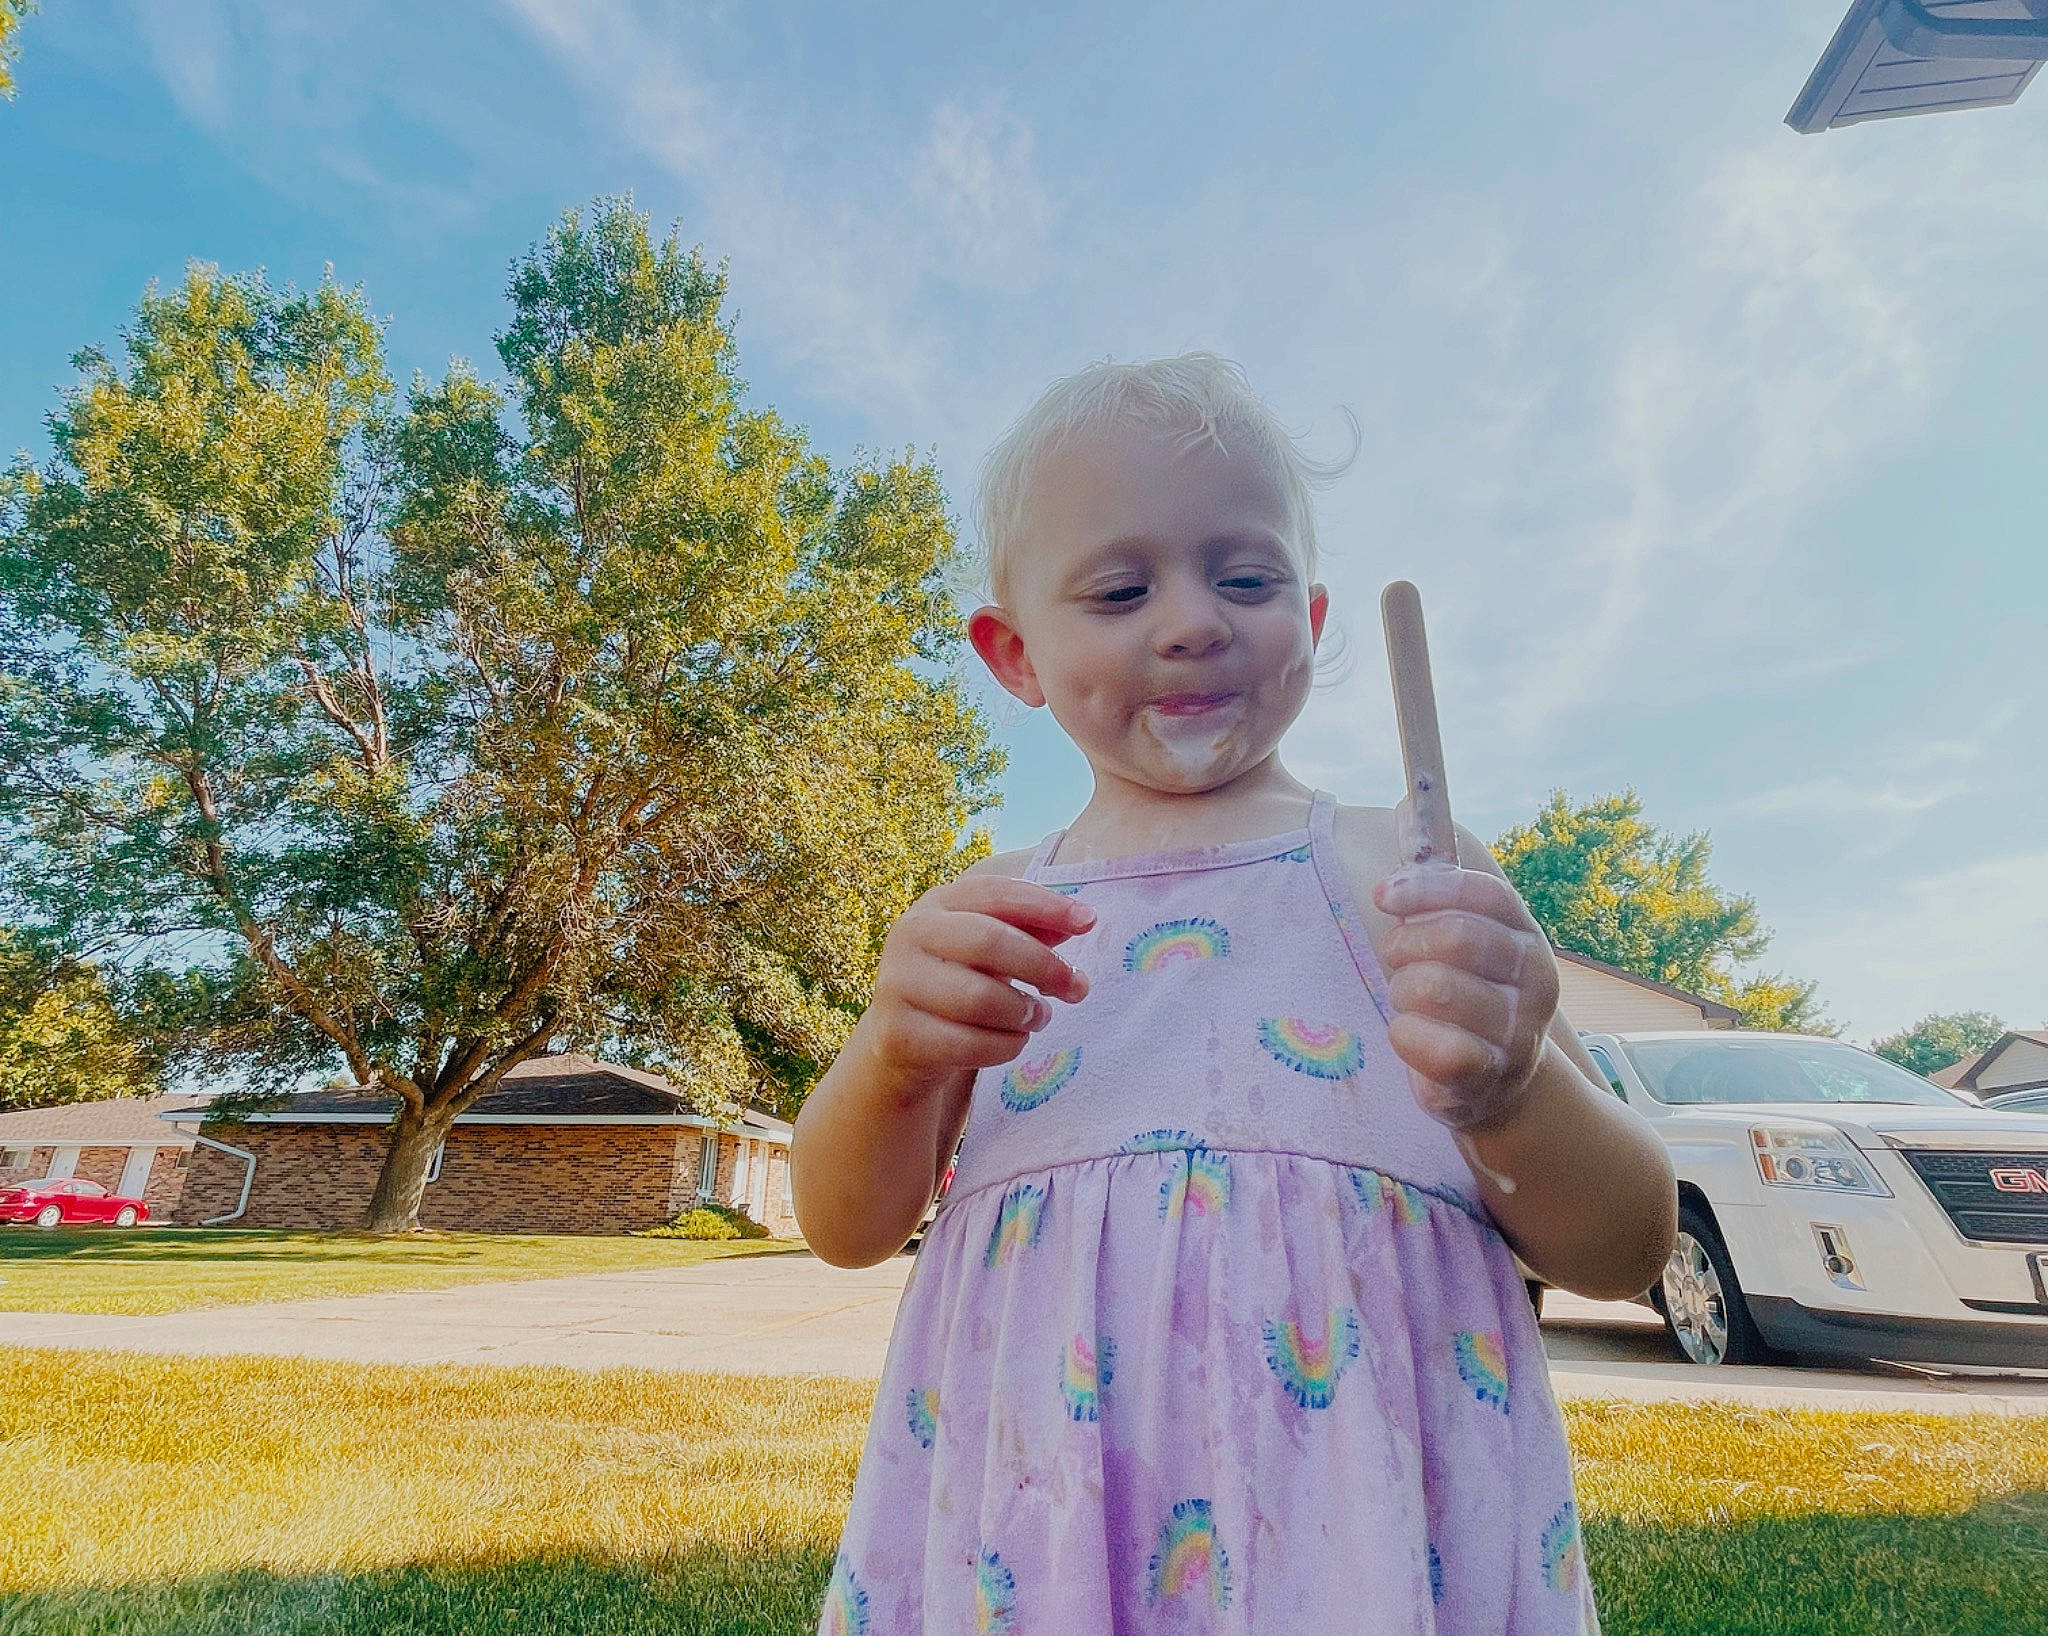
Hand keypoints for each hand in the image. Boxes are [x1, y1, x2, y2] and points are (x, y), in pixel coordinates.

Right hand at [861, 876, 1094, 1095]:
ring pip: (979, 999)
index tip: (1089, 922)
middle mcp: (909, 935)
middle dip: (1043, 966)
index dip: (1045, 905)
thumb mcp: (991, 949)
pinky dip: (1005, 1046)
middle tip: (1077, 988)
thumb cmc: (960, 982)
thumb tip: (1081, 920)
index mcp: (937, 903)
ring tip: (1039, 1017)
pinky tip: (1013, 1041)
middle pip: (988, 942)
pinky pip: (968, 1044)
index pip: (995, 893)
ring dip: (1025, 1013)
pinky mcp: (898, 1035)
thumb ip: (1030, 930)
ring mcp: (897, 985)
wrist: (903, 1041)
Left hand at [1370, 860, 1559, 1132]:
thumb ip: (1440, 894)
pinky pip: (1438, 1047)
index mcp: (1526, 937)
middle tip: (1393, 958)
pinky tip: (1408, 1035)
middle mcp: (1535, 981)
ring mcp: (1518, 1031)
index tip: (1383, 895)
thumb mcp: (1462, 943)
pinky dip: (1406, 1036)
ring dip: (1402, 991)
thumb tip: (1409, 835)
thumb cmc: (1464, 996)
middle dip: (1406, 943)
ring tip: (1406, 1001)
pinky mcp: (1491, 1075)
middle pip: (1457, 937)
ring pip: (1436, 988)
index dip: (1429, 888)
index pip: (1485, 894)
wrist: (1496, 1081)